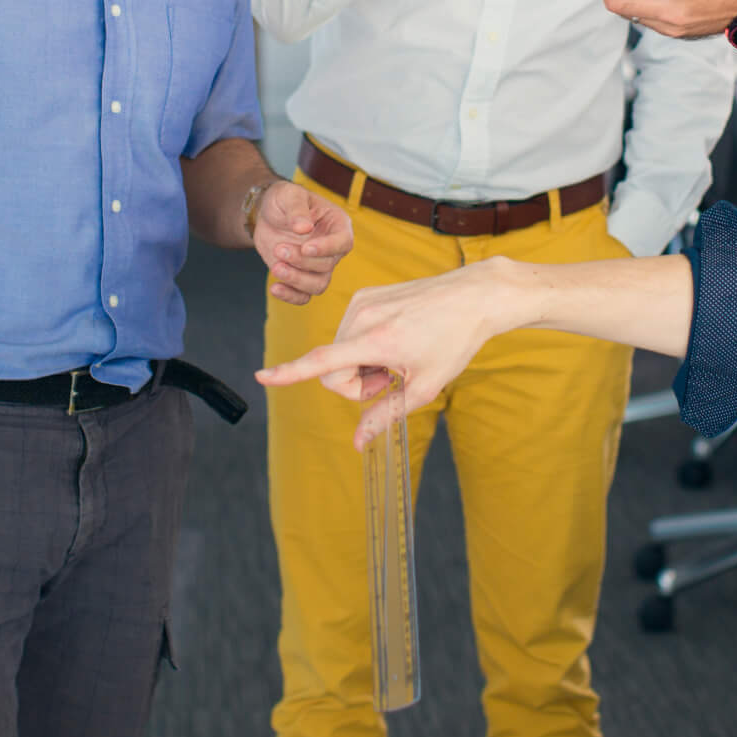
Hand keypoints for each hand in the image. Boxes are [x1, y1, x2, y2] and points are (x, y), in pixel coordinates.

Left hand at [254, 181, 354, 304]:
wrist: (267, 215)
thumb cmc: (283, 200)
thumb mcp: (289, 195)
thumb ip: (297, 209)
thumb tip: (305, 228)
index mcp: (337, 224)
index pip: (343, 242)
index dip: (327, 248)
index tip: (306, 248)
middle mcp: (332, 248)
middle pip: (327, 265)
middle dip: (301, 261)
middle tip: (279, 249)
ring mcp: (318, 265)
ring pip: (318, 285)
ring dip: (297, 280)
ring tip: (276, 268)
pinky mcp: (302, 277)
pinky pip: (304, 296)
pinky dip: (290, 296)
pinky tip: (274, 288)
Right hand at [256, 258, 515, 446]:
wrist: (473, 296)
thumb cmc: (454, 341)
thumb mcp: (425, 386)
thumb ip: (386, 414)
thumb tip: (357, 443)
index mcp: (377, 341)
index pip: (322, 361)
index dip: (289, 373)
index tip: (262, 376)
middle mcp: (362, 316)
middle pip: (332, 368)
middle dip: (354, 384)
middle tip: (390, 381)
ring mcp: (362, 302)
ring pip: (340, 350)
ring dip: (361, 364)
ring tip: (397, 357)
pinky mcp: (365, 293)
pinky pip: (349, 331)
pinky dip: (364, 345)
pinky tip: (395, 339)